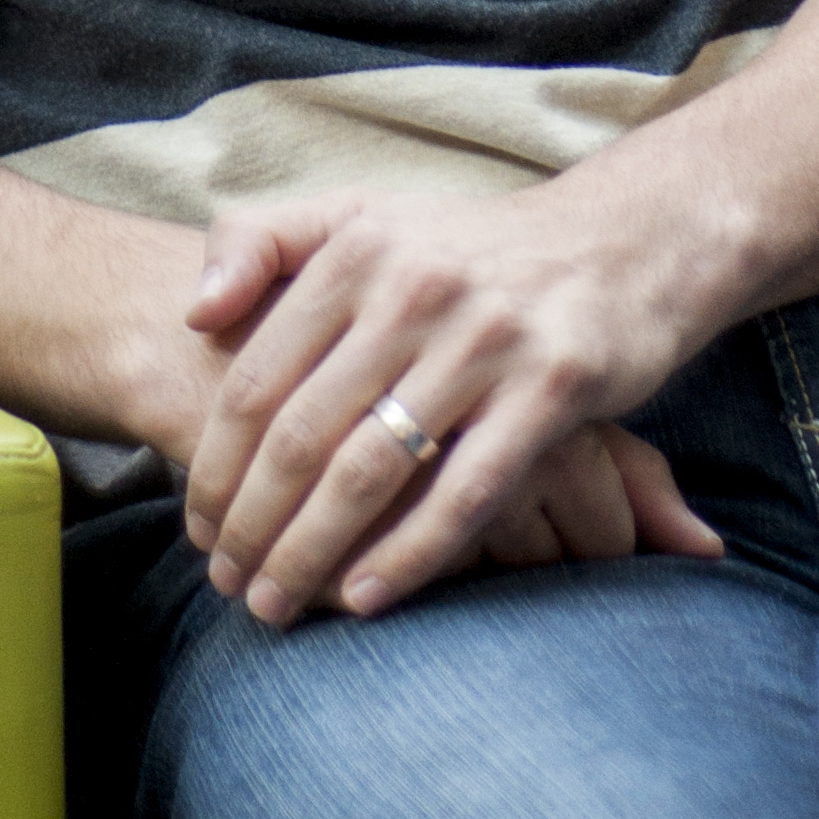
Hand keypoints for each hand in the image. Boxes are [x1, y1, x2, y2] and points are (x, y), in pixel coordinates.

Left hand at [179, 184, 721, 626]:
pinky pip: (465, 492)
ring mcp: (486, 338)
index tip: (195, 525)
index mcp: (359, 247)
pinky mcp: (553, 386)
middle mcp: (416, 288)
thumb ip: (265, 242)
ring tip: (278, 605)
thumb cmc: (472, 246)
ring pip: (373, 470)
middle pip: (304, 433)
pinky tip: (366, 598)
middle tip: (226, 584)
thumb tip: (194, 311)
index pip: (259, 375)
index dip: (216, 463)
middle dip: (253, 524)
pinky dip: (409, 555)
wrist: (624, 238)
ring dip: (312, 552)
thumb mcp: (367, 214)